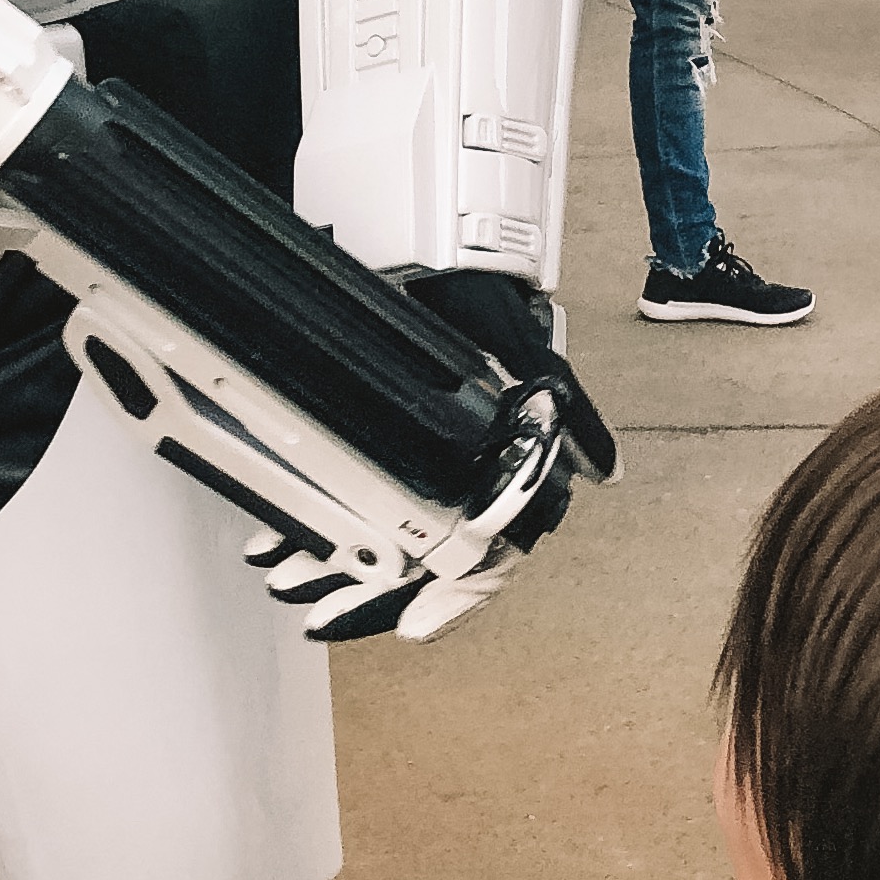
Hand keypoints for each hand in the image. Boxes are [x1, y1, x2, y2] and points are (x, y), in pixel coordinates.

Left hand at [249, 268, 617, 641]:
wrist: (427, 253)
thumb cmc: (478, 299)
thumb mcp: (523, 352)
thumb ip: (567, 413)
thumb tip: (605, 469)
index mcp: (505, 469)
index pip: (487, 557)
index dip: (455, 598)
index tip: (414, 626)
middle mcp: (462, 475)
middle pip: (419, 562)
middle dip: (370, 594)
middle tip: (320, 612)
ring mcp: (418, 464)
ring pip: (377, 541)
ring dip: (333, 568)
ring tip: (286, 578)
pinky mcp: (378, 446)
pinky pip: (345, 505)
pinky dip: (311, 529)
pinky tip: (274, 541)